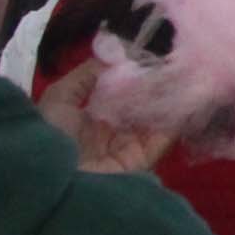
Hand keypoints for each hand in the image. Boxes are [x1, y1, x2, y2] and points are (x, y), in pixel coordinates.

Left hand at [36, 62, 170, 177]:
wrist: (51, 179)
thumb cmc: (50, 135)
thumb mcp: (59, 98)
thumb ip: (86, 76)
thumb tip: (118, 57)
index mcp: (92, 118)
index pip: (121, 93)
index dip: (136, 75)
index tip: (152, 55)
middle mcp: (113, 132)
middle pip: (141, 105)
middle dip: (157, 85)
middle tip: (174, 61)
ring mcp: (128, 147)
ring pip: (155, 119)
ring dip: (168, 99)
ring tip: (183, 73)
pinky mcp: (141, 161)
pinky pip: (162, 139)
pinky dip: (174, 119)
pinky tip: (183, 96)